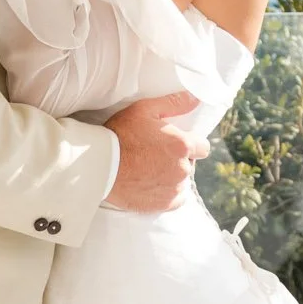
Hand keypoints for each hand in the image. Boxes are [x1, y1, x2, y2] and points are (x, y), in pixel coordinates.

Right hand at [105, 92, 209, 213]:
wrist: (99, 165)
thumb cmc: (120, 134)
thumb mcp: (144, 109)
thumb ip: (174, 103)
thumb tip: (196, 99)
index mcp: (182, 145)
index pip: (203, 147)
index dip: (190, 144)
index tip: (175, 143)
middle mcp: (182, 169)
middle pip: (190, 164)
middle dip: (178, 160)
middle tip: (156, 155)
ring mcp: (173, 188)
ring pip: (181, 181)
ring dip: (171, 176)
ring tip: (149, 170)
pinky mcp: (163, 204)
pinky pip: (175, 199)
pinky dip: (166, 193)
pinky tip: (151, 184)